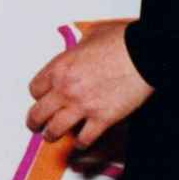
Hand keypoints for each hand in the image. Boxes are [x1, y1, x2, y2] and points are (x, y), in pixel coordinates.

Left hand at [26, 21, 151, 147]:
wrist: (143, 54)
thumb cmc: (121, 41)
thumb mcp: (88, 36)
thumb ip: (77, 50)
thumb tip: (78, 52)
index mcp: (60, 67)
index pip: (35, 89)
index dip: (37, 95)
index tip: (40, 98)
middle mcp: (66, 88)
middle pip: (38, 113)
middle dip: (35, 121)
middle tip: (35, 125)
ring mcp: (83, 105)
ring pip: (55, 129)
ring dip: (51, 135)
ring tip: (51, 137)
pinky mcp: (102, 118)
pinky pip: (84, 138)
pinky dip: (81, 143)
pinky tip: (80, 142)